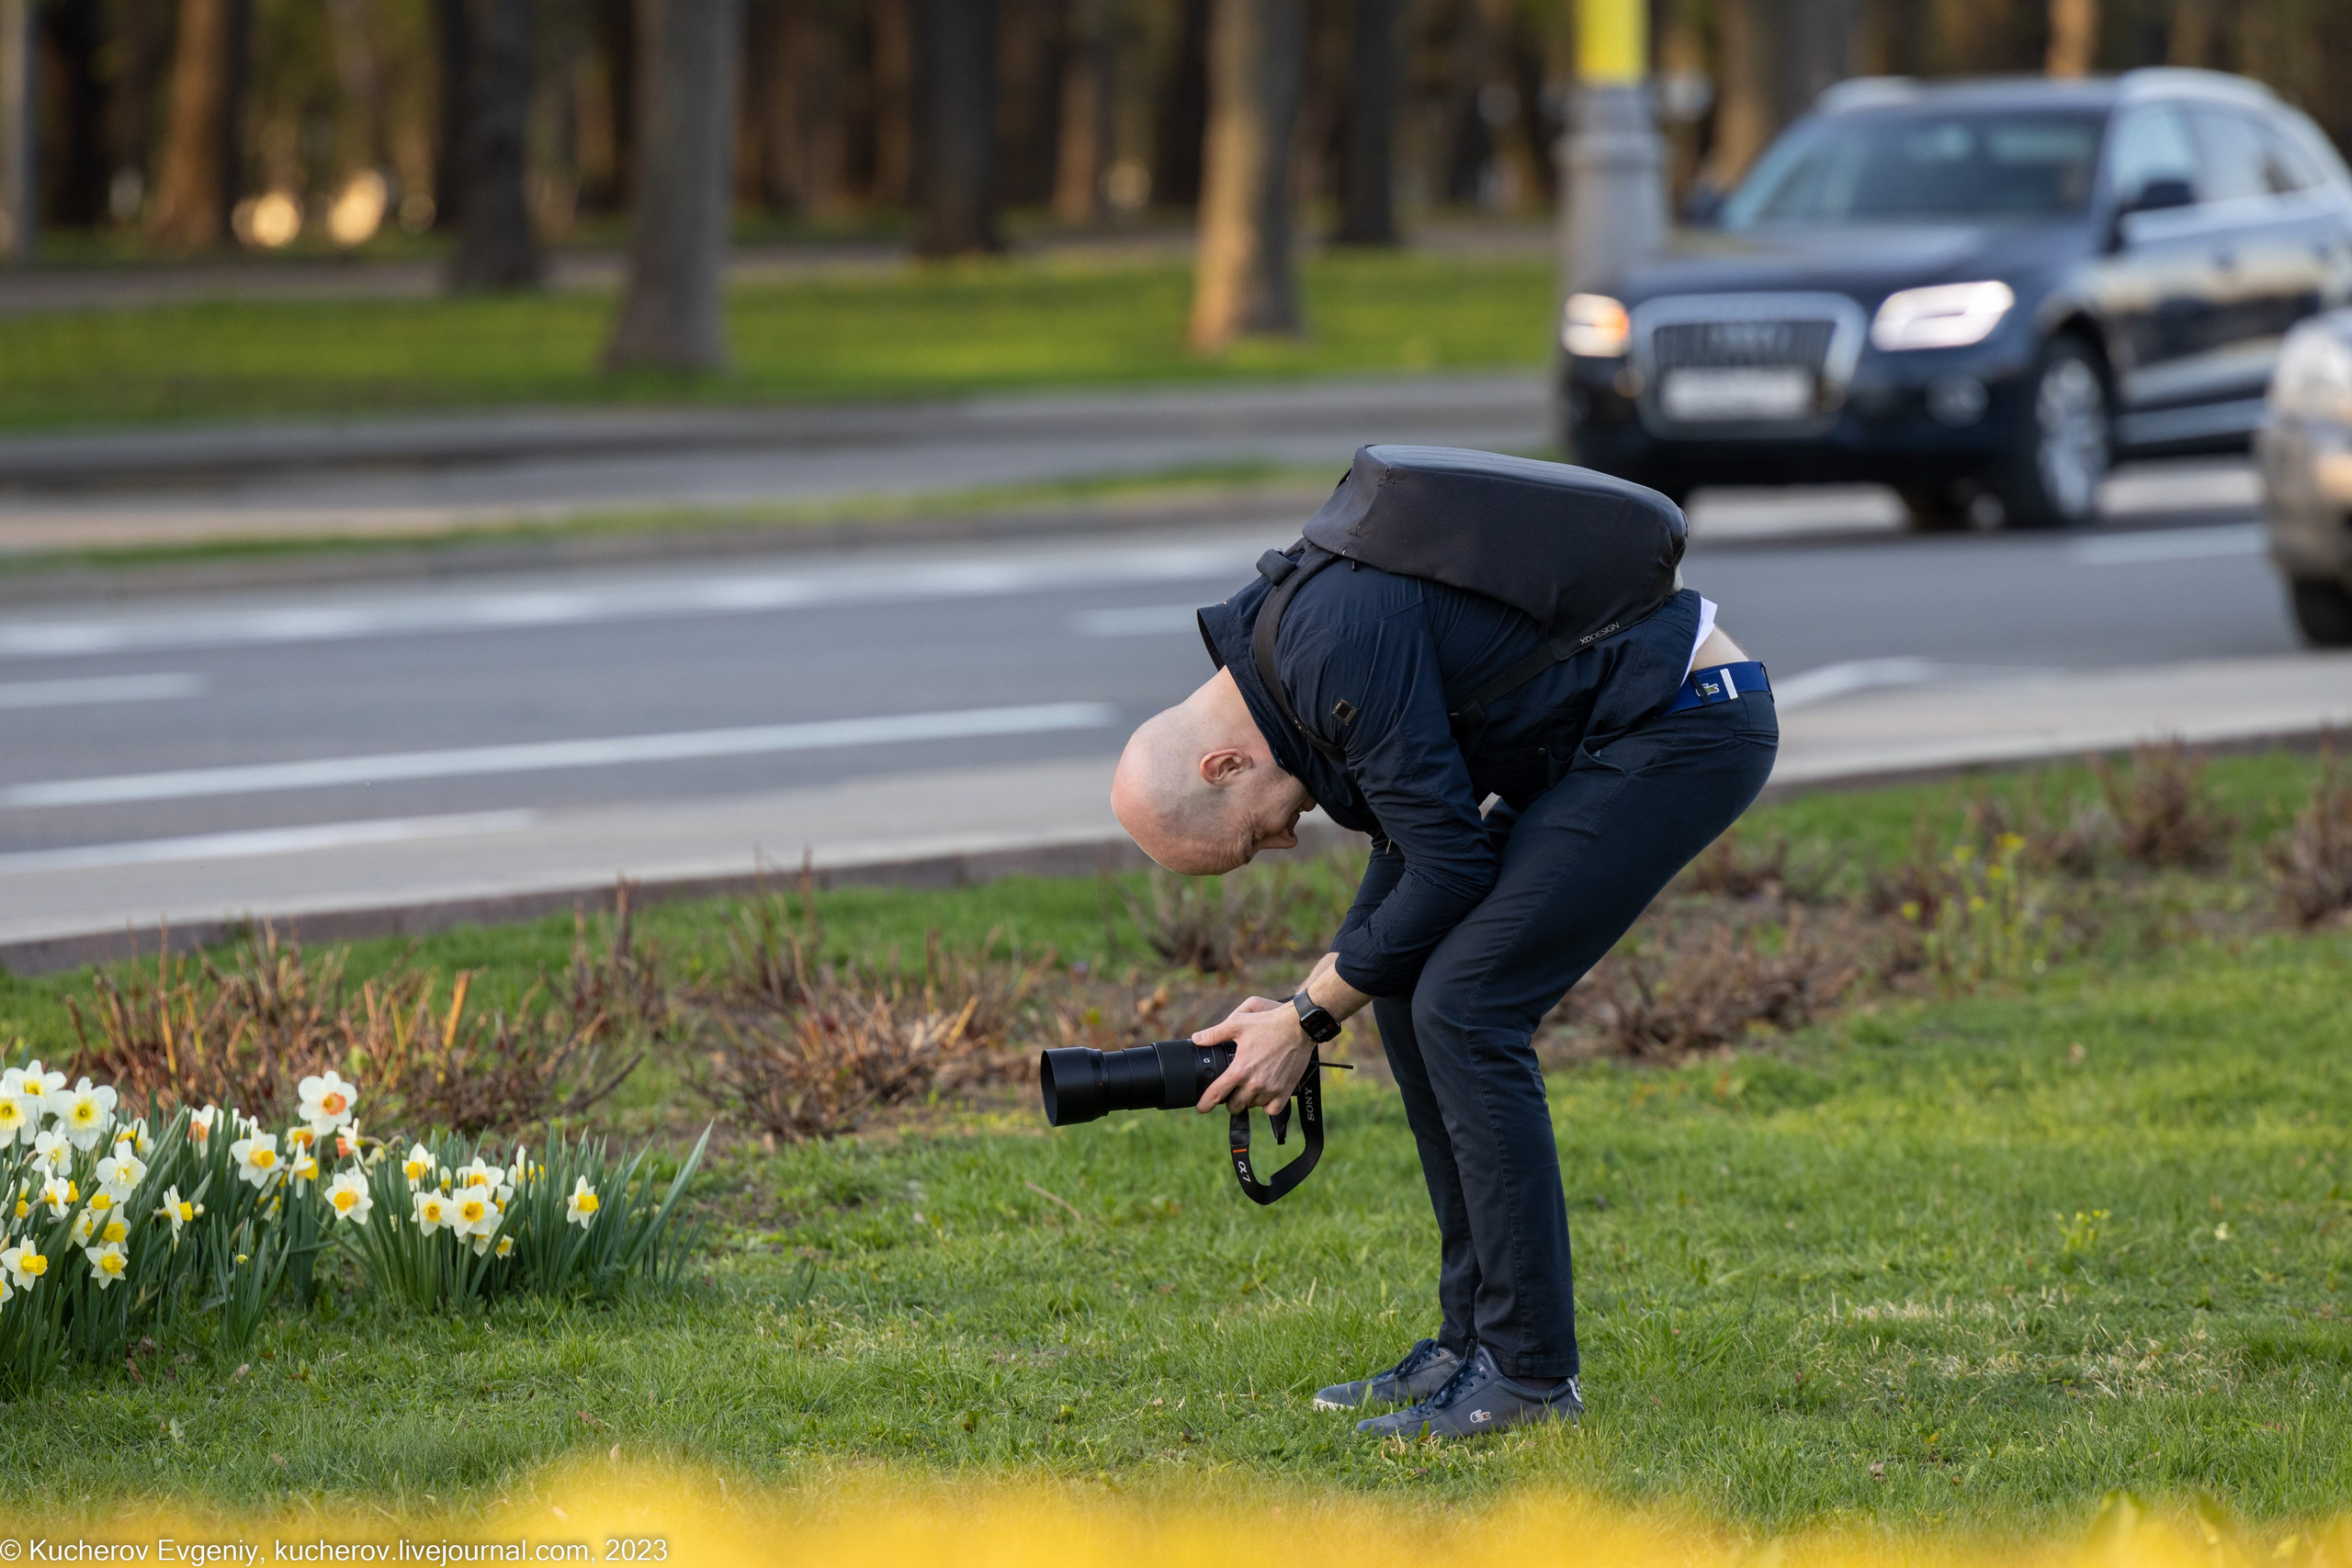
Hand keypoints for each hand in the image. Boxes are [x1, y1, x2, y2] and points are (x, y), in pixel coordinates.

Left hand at [1193, 995, 1313, 1114]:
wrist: (1299, 1026)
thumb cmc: (1268, 1023)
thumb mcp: (1237, 1023)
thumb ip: (1214, 1033)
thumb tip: (1197, 1038)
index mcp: (1239, 1069)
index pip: (1216, 1094)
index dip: (1205, 1103)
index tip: (1201, 1107)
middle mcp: (1254, 1083)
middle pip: (1234, 1105)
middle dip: (1229, 1100)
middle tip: (1231, 1089)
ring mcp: (1271, 1089)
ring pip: (1252, 1106)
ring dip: (1248, 1100)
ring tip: (1249, 1087)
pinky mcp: (1286, 1090)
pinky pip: (1272, 1110)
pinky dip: (1266, 1106)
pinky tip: (1264, 1095)